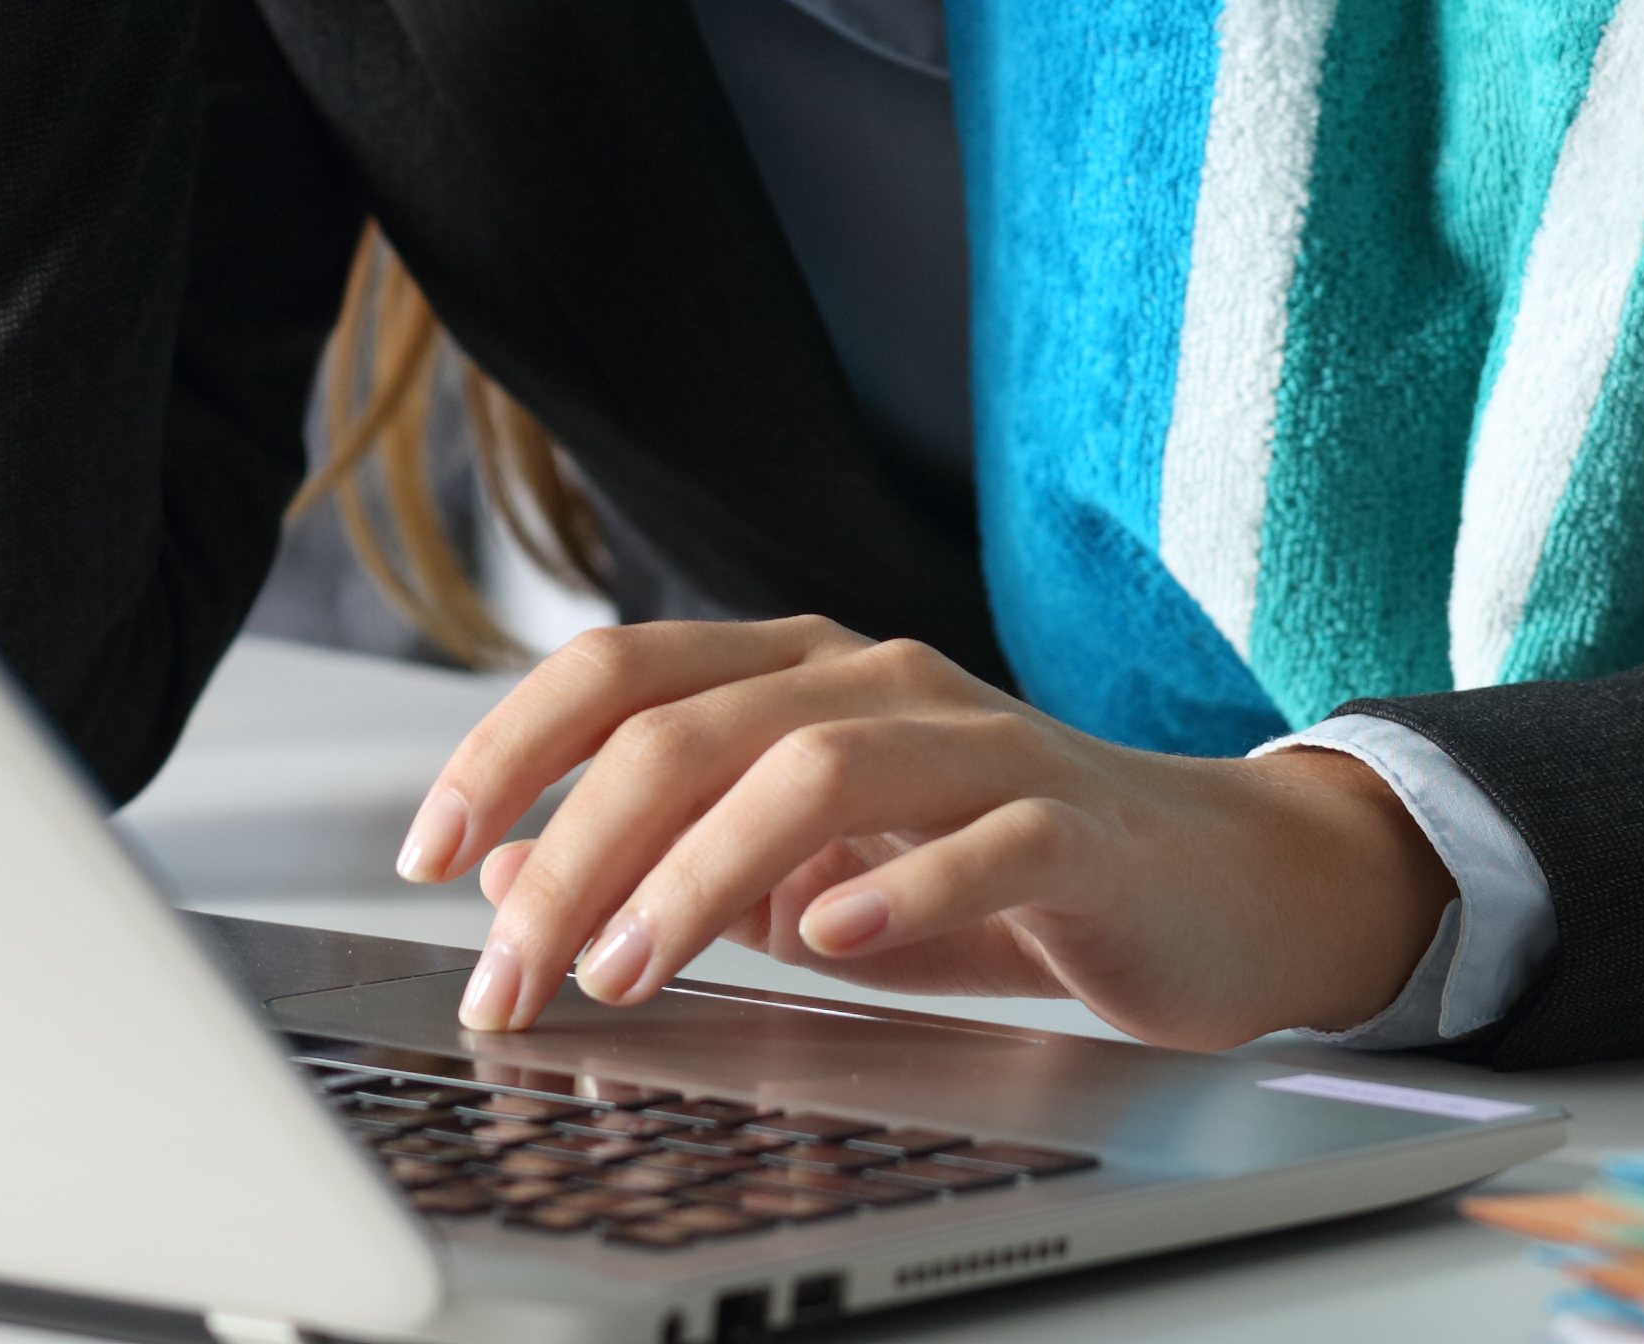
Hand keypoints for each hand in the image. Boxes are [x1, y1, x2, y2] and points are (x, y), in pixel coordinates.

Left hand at [392, 618, 1454, 1052]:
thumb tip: (498, 876)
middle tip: (513, 971)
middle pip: (690, 727)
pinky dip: (897, 883)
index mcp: (795, 672)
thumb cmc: (996, 876)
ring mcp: (981, 740)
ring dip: (700, 871)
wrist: (1216, 887)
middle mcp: (875, 679)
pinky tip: (830, 940)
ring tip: (629, 970)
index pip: (618, 671)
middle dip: (575, 850)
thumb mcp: (804, 873)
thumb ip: (663, 859)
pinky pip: (982, 836)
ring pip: (815, 764)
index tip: (426, 851)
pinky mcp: (1074, 822)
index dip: (509, 750)